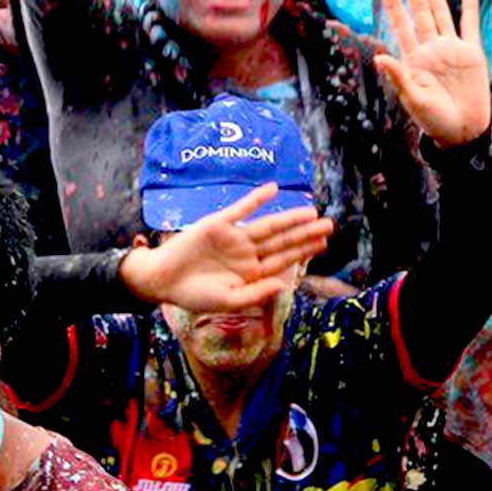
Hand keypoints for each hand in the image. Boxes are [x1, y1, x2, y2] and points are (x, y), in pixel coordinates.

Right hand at [119, 183, 335, 313]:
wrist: (161, 279)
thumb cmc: (194, 295)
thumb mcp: (227, 301)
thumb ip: (255, 294)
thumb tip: (282, 285)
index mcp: (251, 272)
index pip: (283, 259)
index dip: (303, 251)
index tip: (323, 244)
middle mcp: (247, 253)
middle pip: (282, 241)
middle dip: (305, 234)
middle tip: (330, 225)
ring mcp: (234, 237)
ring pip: (268, 225)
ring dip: (289, 218)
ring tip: (312, 212)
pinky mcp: (218, 223)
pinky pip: (241, 209)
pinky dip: (256, 199)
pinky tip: (273, 189)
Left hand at [373, 0, 490, 145]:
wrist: (463, 132)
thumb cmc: (434, 121)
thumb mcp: (414, 100)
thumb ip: (399, 77)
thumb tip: (379, 56)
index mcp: (414, 59)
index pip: (401, 25)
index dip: (394, 4)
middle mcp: (431, 49)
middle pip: (420, 11)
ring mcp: (452, 49)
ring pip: (441, 12)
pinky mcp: (472, 54)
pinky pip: (471, 26)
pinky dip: (470, 8)